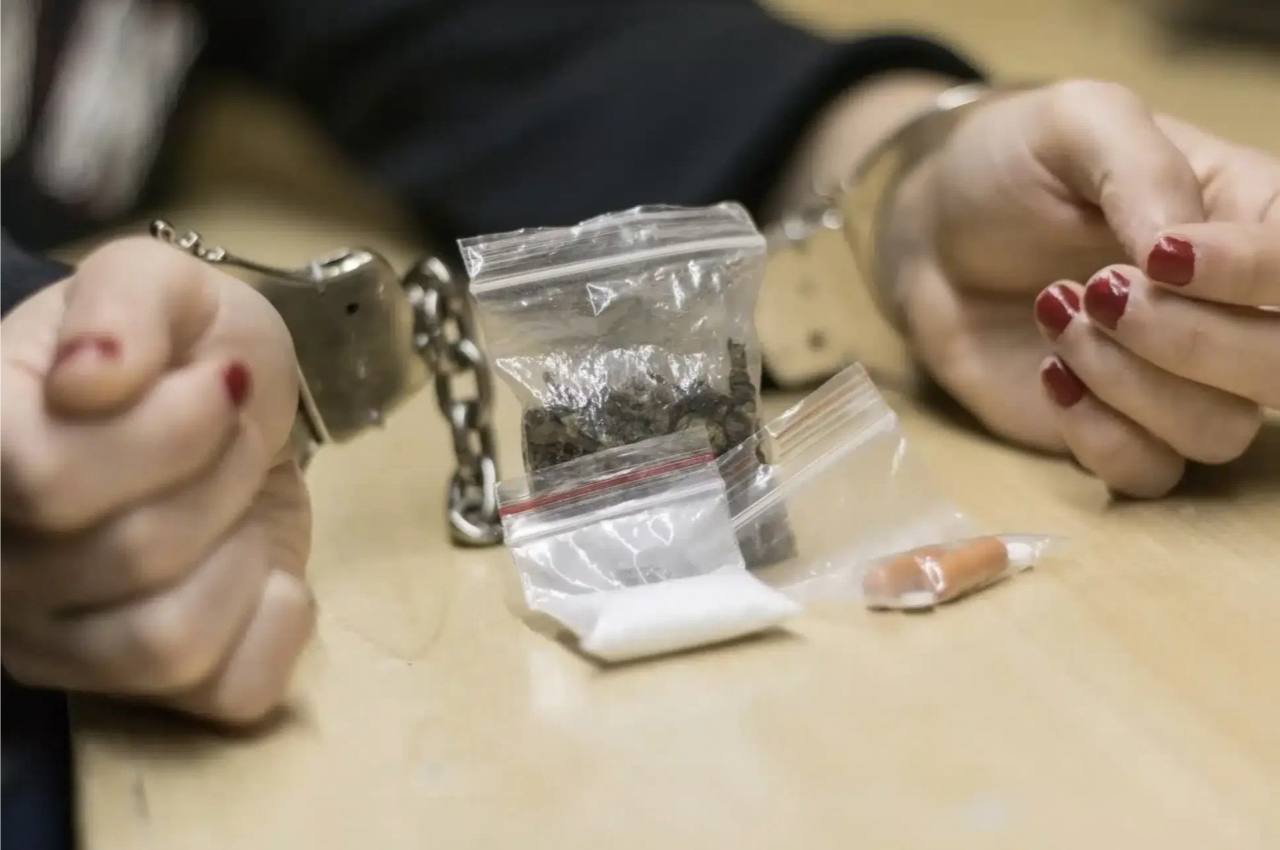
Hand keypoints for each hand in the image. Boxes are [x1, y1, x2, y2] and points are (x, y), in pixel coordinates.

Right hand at [1, 238, 313, 723]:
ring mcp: (56, 643)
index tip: (212, 385)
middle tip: (232, 434)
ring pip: (171, 638)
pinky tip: (258, 567)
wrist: (220, 413)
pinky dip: (274, 621)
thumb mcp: (162, 282)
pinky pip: (225, 690)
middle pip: (134, 555)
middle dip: (224, 473)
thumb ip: (124, 300)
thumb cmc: (181, 350)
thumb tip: (93, 378)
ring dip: (241, 550)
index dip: (168, 431)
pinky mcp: (141, 690)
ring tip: (234, 501)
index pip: (50, 481)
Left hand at [884, 80, 1278, 495]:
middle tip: (1098, 291)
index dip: (1251, 275)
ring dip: (1129, 382)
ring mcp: (1180, 380)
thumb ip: (1140, 170)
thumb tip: (1178, 253)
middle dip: (1192, 341)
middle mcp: (1235, 310)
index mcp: (1252, 219)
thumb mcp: (1076, 123)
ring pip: (1218, 431)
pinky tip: (1049, 376)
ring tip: (1056, 313)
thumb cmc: (1012, 165)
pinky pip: (1150, 473)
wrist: (932, 235)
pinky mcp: (1117, 430)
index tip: (1161, 257)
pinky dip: (1099, 435)